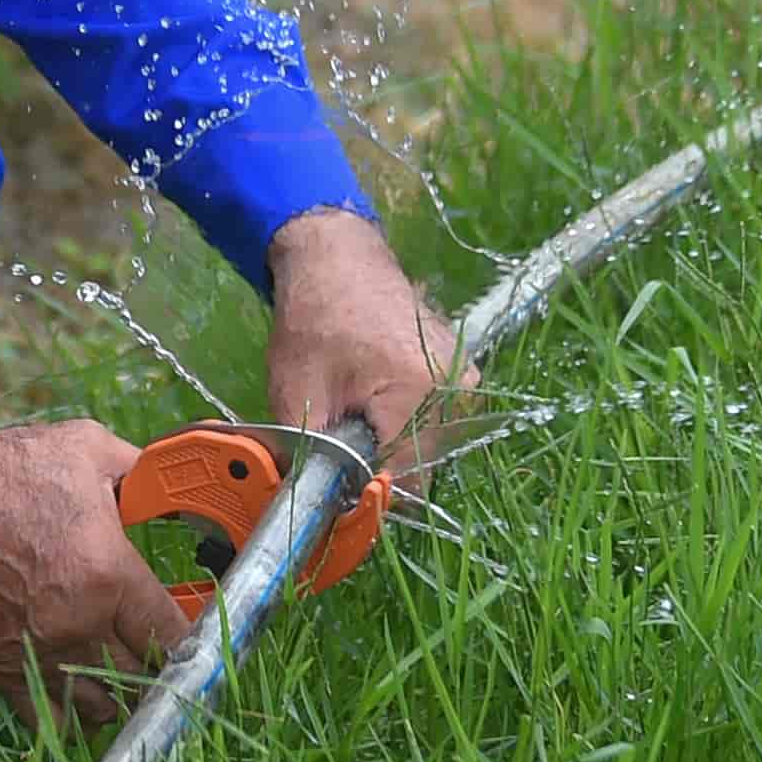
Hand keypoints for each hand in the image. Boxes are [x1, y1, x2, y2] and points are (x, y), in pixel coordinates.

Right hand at [0, 420, 189, 730]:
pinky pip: (52, 722)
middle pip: (144, 677)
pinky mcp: (2, 671)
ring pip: (103, 707)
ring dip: (120, 692)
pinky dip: (74, 718)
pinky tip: (82, 697)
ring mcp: (39, 655)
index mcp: (109, 575)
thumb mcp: (83, 448)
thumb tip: (166, 484)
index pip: (174, 635)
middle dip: (158, 662)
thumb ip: (138, 470)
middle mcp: (79, 626)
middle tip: (158, 642)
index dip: (194, 637)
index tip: (195, 629)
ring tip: (123, 669)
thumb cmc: (0, 474)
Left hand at [262, 209, 475, 492]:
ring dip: (390, 445)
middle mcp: (457, 387)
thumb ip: (314, 456)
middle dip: (378, 468)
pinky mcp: (459, 371)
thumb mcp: (297, 391)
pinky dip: (401, 422)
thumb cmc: (313, 315)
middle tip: (338, 442)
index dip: (367, 496)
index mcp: (422, 391)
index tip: (335, 490)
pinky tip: (370, 398)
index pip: (406, 482)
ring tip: (353, 413)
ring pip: (427, 445)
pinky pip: (432, 420)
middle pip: (421, 465)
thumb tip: (317, 507)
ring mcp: (464, 377)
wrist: (336, 255)